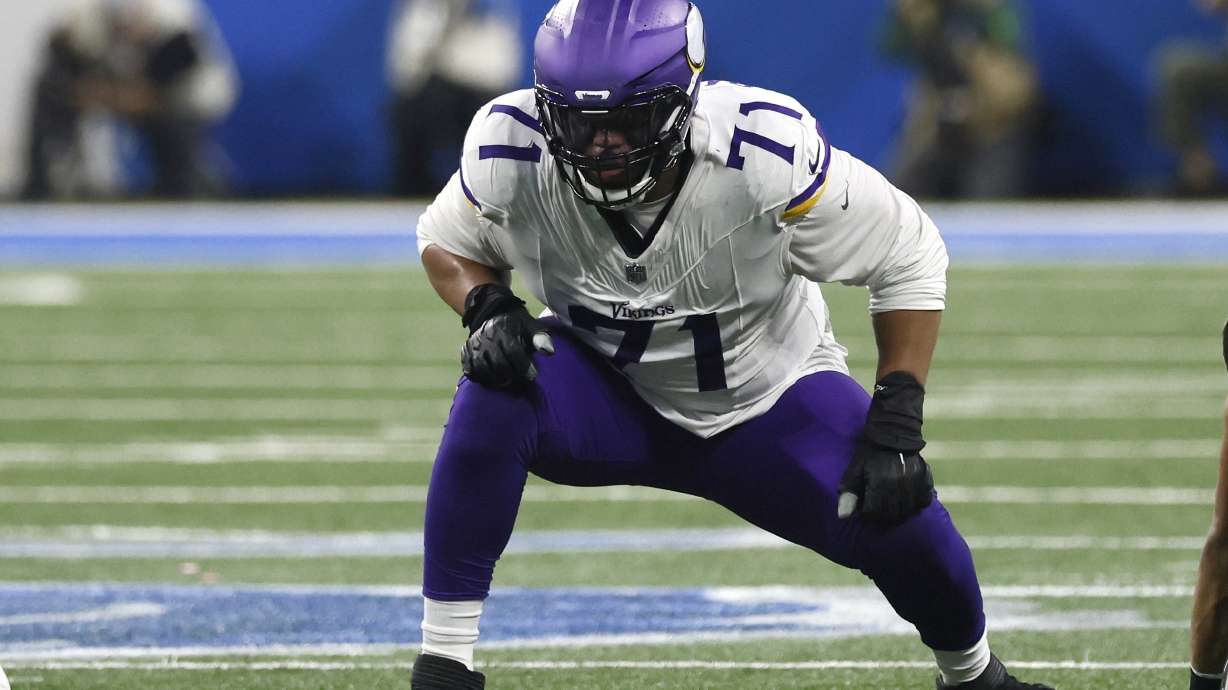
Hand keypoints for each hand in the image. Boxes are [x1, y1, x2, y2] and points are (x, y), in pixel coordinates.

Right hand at [459, 284, 553, 390]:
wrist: (492, 313)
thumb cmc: (517, 324)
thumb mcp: (531, 326)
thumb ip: (541, 338)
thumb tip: (549, 352)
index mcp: (504, 330)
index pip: (513, 352)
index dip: (523, 367)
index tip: (532, 375)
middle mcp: (486, 338)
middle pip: (498, 365)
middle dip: (511, 376)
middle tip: (519, 382)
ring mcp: (474, 346)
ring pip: (483, 371)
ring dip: (496, 381)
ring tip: (506, 382)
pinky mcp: (466, 353)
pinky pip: (470, 371)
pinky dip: (480, 379)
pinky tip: (491, 380)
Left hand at [837, 371, 933, 523]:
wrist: (894, 429)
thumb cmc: (869, 451)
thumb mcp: (855, 469)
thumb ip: (849, 493)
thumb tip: (843, 517)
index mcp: (880, 482)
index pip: (874, 513)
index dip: (866, 512)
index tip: (865, 505)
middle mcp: (900, 484)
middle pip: (892, 515)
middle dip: (882, 514)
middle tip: (878, 505)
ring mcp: (916, 482)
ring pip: (908, 511)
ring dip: (899, 511)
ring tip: (891, 502)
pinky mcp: (927, 478)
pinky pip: (924, 502)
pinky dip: (915, 504)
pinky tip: (906, 497)